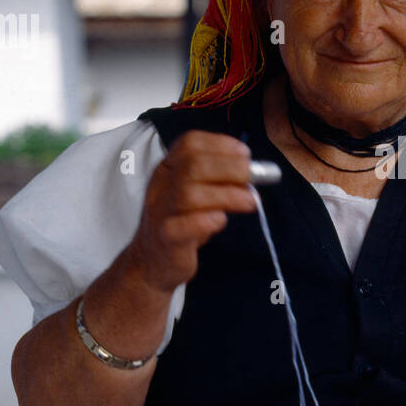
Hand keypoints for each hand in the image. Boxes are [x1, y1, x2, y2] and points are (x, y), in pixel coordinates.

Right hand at [127, 132, 258, 293]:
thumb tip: (254, 172)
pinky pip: (185, 225)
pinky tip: (221, 220)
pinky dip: (208, 220)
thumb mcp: (196, 194)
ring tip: (250, 201)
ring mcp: (161, 212)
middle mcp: (161, 185)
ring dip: (227, 195)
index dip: (220, 144)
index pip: (189, 143)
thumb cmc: (181, 223)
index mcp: (168, 168)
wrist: (151, 261)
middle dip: (230, 167)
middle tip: (253, 178)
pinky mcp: (166, 238)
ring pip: (189, 194)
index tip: (245, 153)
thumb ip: (218, 181)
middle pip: (193, 165)